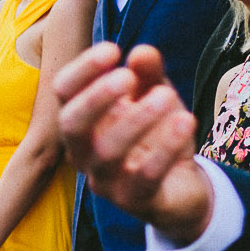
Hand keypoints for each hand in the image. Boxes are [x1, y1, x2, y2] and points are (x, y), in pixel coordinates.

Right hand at [56, 44, 212, 242]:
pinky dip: (164, 148)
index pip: (64, 93)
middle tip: (127, 76)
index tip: (113, 50)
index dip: (83, 70)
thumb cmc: (158, 137)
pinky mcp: (136, 201)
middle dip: (96, 98)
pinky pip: (144, 177)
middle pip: (71, 124)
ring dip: (136, 120)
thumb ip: (149, 75)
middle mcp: (84, 152)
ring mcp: (106, 181)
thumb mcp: (157, 97)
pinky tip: (185, 121)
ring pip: (107, 152)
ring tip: (166, 95)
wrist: (181, 189)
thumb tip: (142, 52)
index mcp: (82, 122)